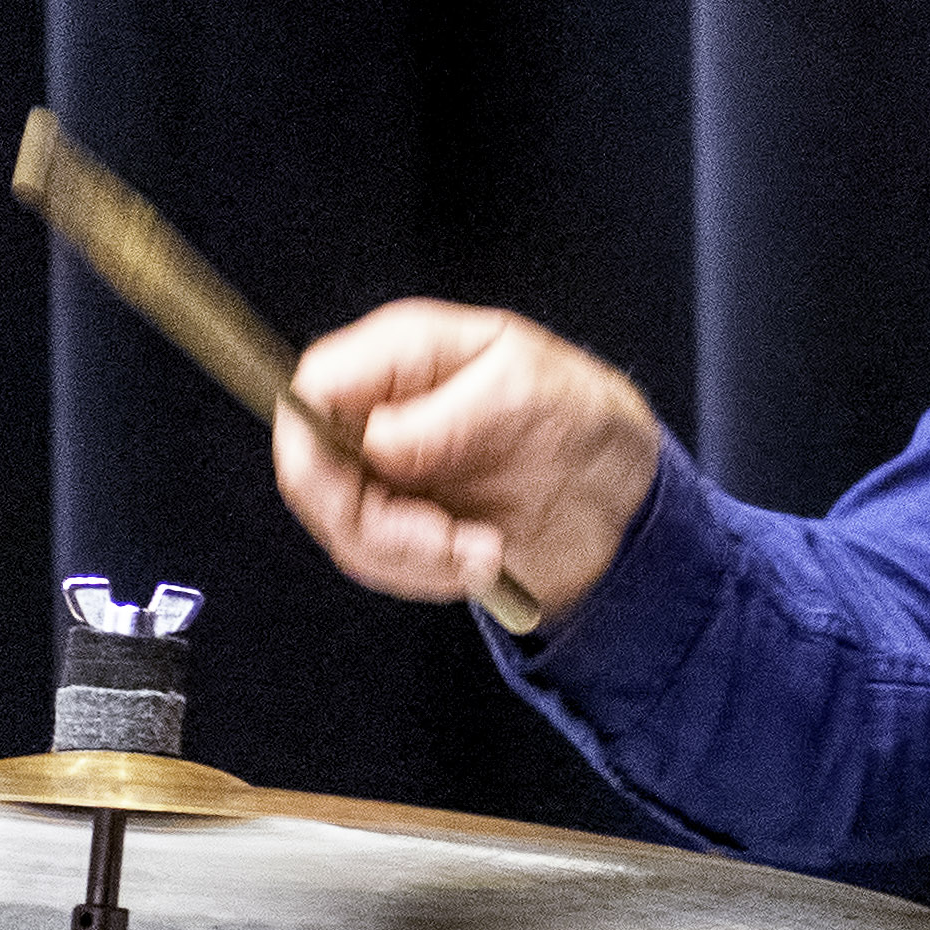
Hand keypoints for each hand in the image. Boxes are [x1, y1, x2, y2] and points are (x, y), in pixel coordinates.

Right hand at [272, 301, 664, 620]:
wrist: (617, 490)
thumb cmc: (579, 415)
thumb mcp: (528, 392)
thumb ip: (448, 415)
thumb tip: (377, 441)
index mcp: (401, 355)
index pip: (313, 385)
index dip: (314, 436)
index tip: (367, 482)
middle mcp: (377, 412)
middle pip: (311, 470)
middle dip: (376, 522)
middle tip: (446, 538)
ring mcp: (381, 473)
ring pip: (343, 527)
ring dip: (415, 557)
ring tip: (485, 552)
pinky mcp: (395, 525)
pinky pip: (377, 563)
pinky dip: (429, 574)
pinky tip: (483, 560)